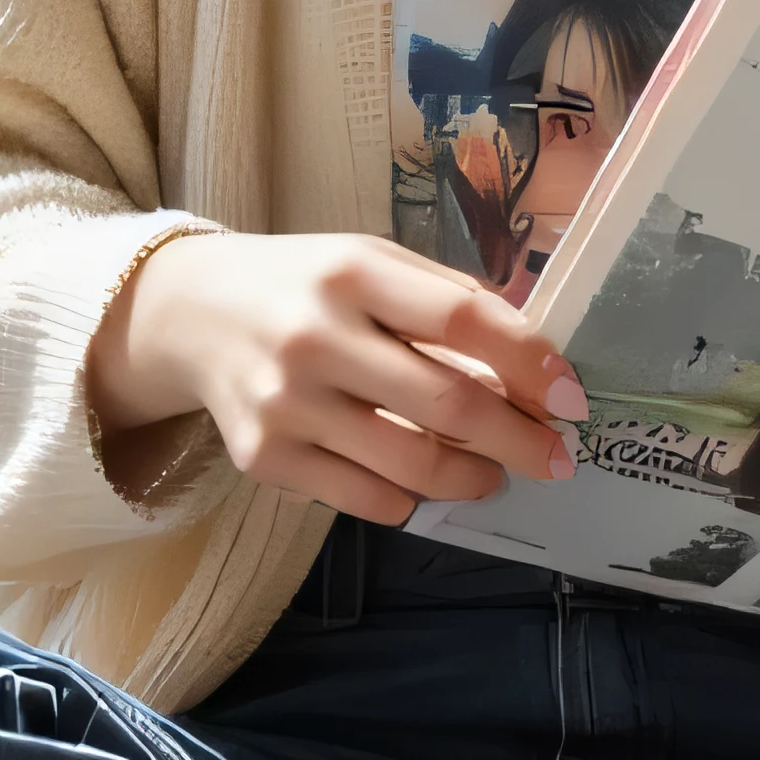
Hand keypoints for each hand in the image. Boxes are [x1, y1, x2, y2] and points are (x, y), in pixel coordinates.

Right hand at [87, 230, 586, 526]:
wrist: (188, 314)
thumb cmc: (303, 286)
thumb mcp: (369, 261)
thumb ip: (445, 299)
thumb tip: (535, 359)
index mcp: (352, 270)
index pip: (463, 319)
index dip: (529, 362)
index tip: (571, 395)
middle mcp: (315, 335)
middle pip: (447, 403)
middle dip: (520, 438)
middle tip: (554, 456)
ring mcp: (285, 403)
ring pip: (411, 465)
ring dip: (474, 478)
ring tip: (494, 474)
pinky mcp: (264, 458)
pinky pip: (365, 499)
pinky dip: (411, 499)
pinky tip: (424, 484)